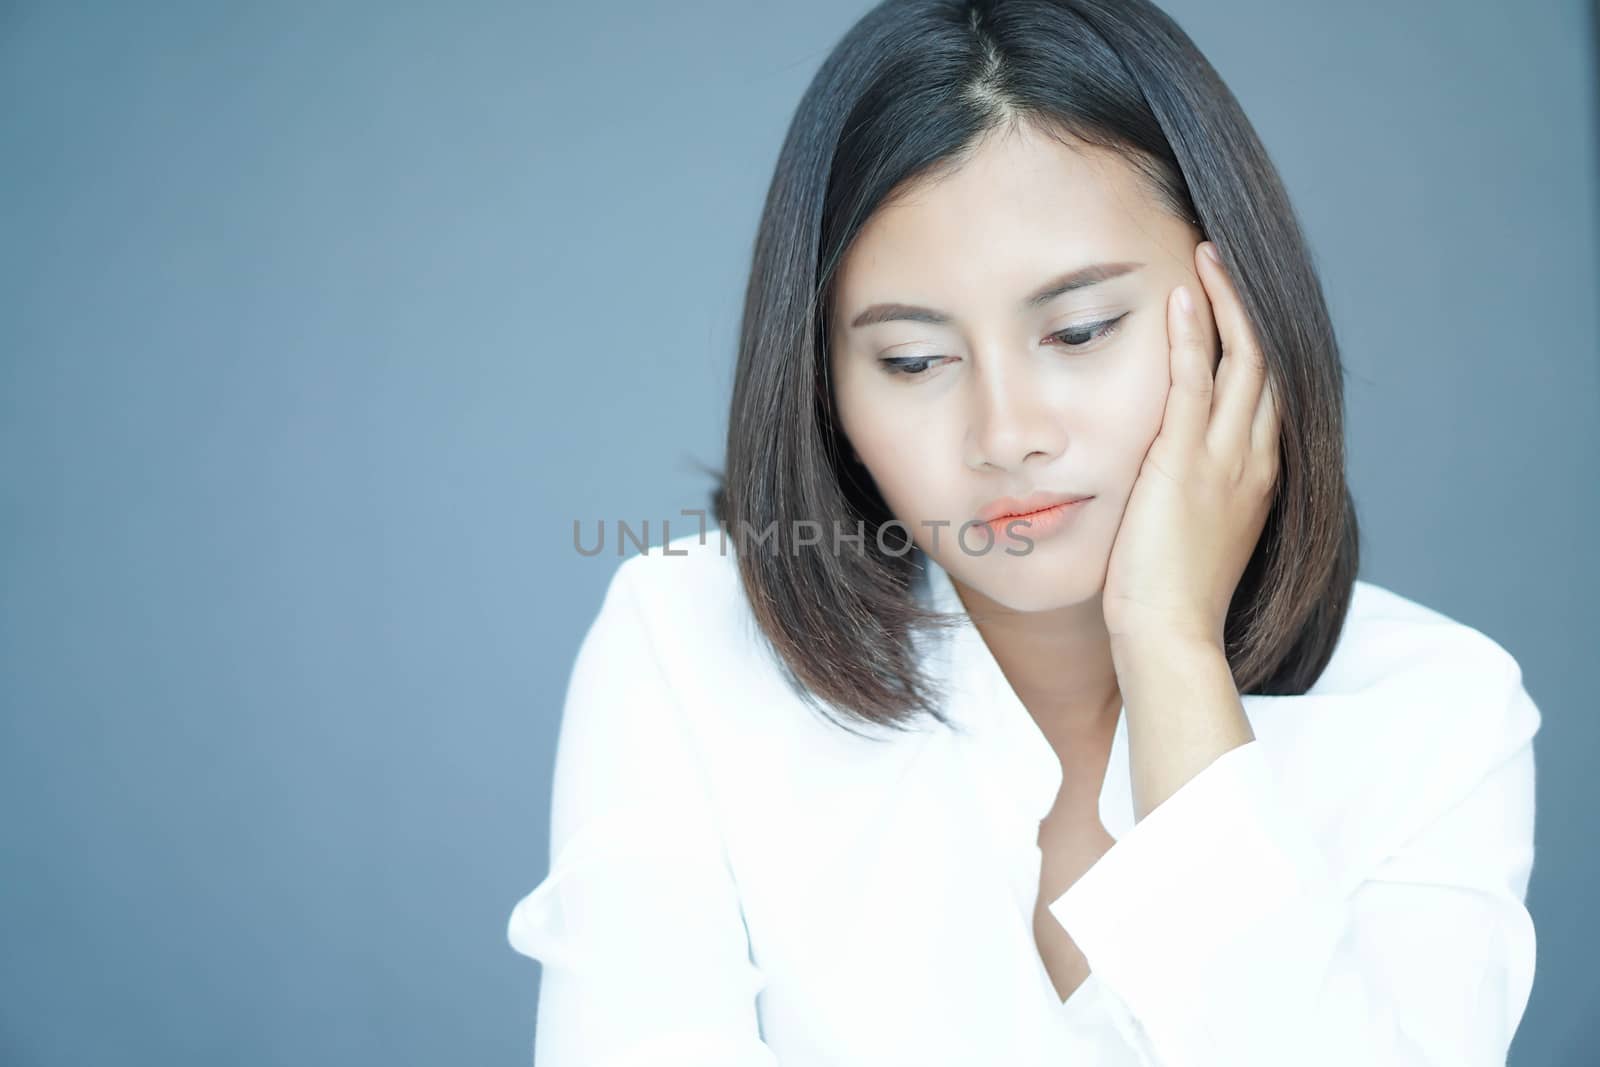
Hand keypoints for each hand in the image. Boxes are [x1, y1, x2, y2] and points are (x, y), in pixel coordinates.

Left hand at [1100, 241, 1281, 649]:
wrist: (1169, 635)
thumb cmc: (1170, 595)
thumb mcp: (1195, 529)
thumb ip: (1195, 489)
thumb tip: (1172, 468)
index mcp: (1260, 474)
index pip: (1267, 389)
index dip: (1256, 338)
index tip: (1235, 300)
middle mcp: (1255, 458)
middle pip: (1266, 361)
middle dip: (1248, 305)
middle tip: (1224, 257)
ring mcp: (1226, 459)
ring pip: (1243, 360)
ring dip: (1227, 301)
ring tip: (1208, 255)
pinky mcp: (1186, 464)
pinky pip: (1196, 383)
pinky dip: (1194, 335)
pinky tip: (1183, 295)